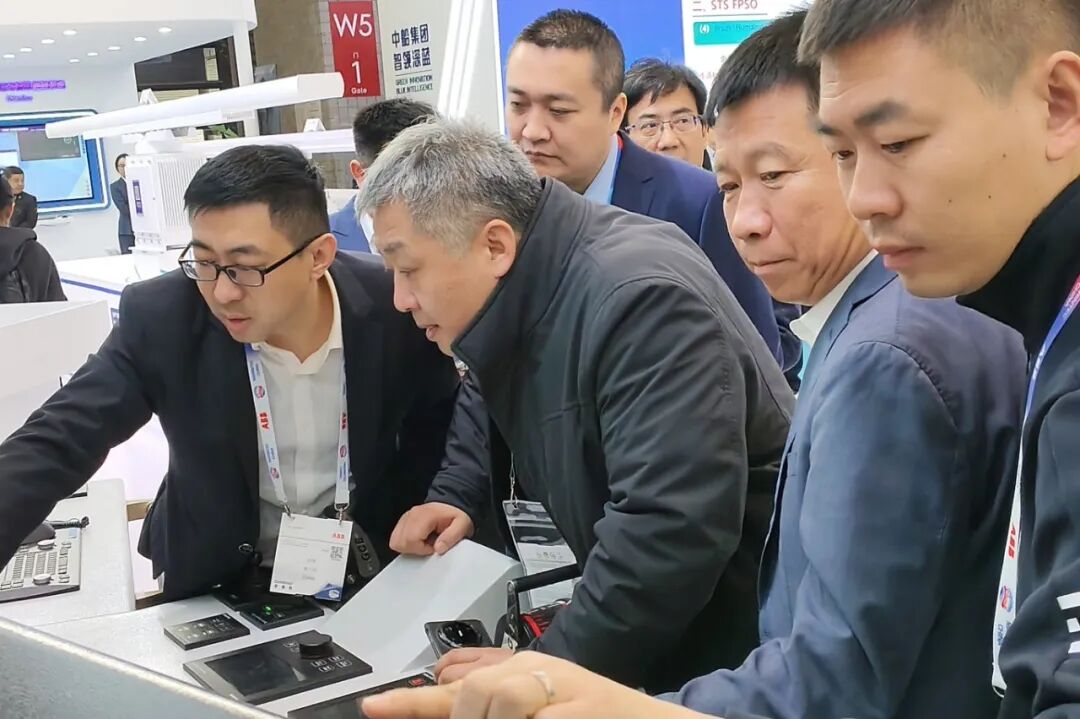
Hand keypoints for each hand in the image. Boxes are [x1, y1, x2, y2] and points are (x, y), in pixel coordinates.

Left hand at [361, 651, 709, 718]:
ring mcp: (558, 692)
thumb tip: (458, 710)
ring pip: (502, 704)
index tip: (372, 709)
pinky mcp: (577, 710)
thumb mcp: (540, 704)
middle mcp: (534, 676)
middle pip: (475, 696)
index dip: (410, 705)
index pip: (453, 690)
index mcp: (518, 675)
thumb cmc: (590, 715)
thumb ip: (496, 708)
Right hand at [390, 502, 474, 555]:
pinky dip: (406, 543)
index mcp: (424, 516)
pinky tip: (418, 540)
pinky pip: (396, 538)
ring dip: (409, 547)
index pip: (411, 540)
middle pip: (399, 542)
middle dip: (415, 549)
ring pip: (395, 542)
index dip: (422, 549)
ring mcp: (405, 518)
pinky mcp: (402, 522)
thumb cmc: (455, 516)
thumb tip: (438, 548)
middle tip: (429, 544)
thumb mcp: (462, 525)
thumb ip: (452, 537)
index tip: (434, 546)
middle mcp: (411, 515)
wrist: (451, 505)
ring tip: (424, 542)